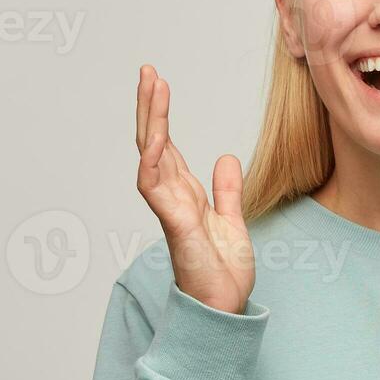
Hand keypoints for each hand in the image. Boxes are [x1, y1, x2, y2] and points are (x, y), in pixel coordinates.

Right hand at [135, 64, 253, 314]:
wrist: (224, 309)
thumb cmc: (222, 274)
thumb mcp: (232, 221)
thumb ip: (226, 190)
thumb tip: (225, 157)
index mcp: (184, 194)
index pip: (167, 146)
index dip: (161, 114)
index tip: (159, 82)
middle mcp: (171, 198)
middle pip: (153, 143)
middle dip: (149, 107)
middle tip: (147, 71)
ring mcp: (169, 209)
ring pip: (150, 157)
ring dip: (149, 121)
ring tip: (151, 87)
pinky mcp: (176, 225)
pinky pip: (156, 189)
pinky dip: (153, 161)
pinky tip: (155, 136)